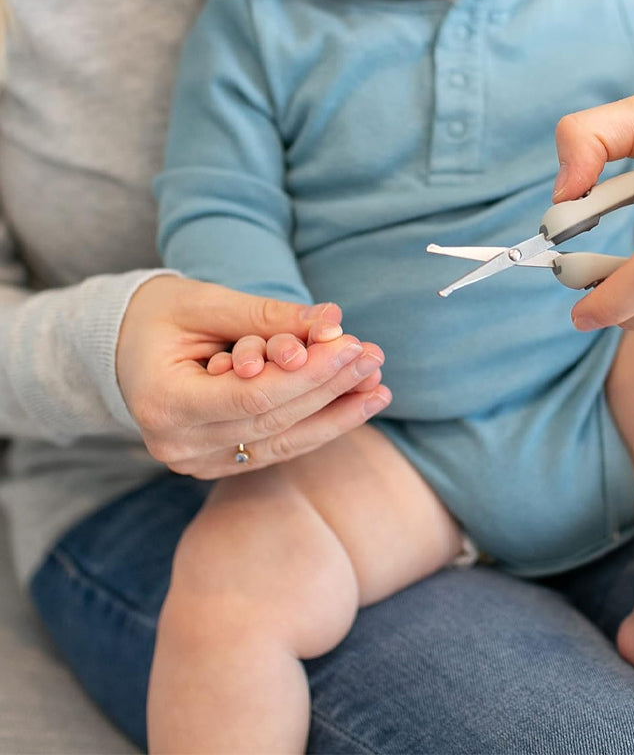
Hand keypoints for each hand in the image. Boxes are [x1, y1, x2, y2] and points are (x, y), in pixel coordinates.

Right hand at [117, 275, 390, 477]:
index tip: (352, 345)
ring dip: (336, 414)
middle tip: (374, 359)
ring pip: (282, 442)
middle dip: (329, 388)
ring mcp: (197, 462)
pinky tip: (354, 404)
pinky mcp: (218, 464)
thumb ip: (266, 315)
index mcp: (164, 404)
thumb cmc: (160, 315)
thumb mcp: (206, 303)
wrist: (122, 347)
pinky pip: (276, 447)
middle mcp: (178, 445)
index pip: (252, 396)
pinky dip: (317, 424)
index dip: (308, 374)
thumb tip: (333, 320)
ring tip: (377, 386)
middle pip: (273, 421)